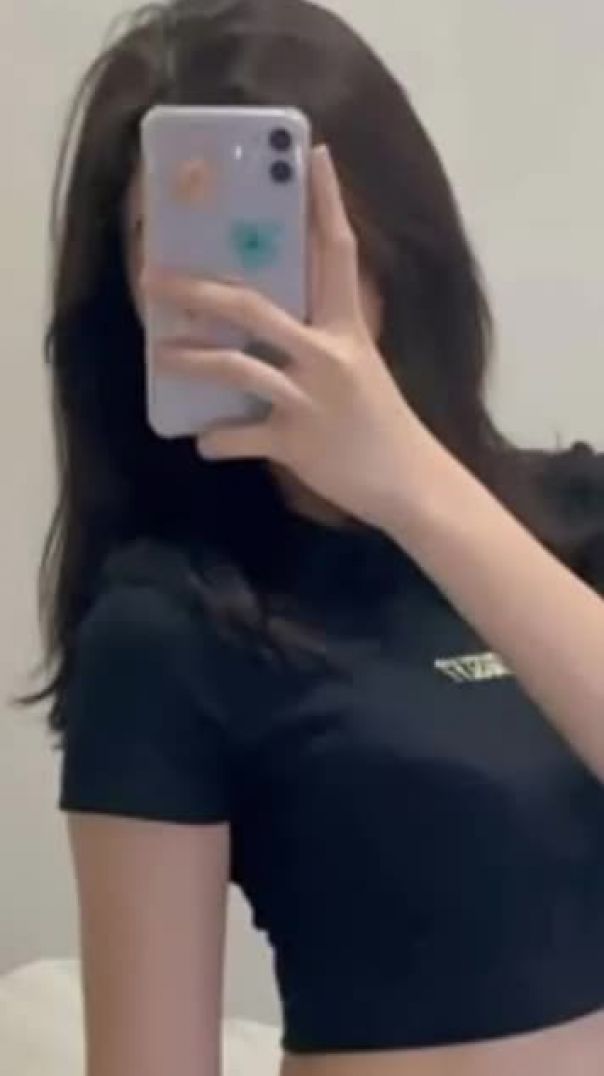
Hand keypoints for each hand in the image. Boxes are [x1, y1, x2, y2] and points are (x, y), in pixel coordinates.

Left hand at [143, 146, 435, 531]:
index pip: (337, 251)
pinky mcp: (295, 442)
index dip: (326, 201)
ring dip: (189, 360)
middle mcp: (329, 355)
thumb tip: (270, 313)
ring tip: (159, 354)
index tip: (313, 153)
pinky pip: (239, 437)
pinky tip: (203, 439)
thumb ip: (323, 334)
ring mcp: (309, 399)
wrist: (408, 481)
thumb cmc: (380, 419)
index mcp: (349, 328)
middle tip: (154, 278)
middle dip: (198, 290)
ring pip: (236, 368)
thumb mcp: (361, 365)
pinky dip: (216, 439)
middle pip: (254, 308)